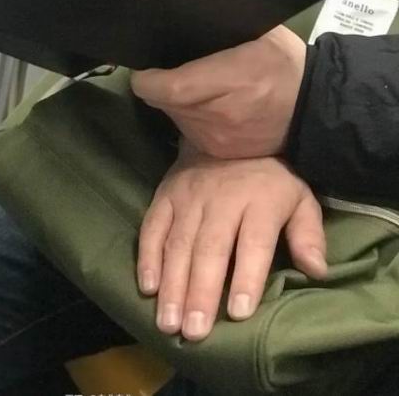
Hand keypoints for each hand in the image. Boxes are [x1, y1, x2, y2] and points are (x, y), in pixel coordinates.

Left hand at [131, 26, 305, 158]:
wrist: (315, 111)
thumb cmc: (284, 63)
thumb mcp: (260, 30)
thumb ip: (220, 28)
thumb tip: (184, 15)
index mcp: (229, 80)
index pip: (168, 88)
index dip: (147, 78)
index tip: (143, 67)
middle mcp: (216, 116)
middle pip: (164, 102)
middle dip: (158, 85)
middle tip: (166, 67)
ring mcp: (215, 139)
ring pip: (172, 116)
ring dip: (172, 101)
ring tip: (188, 82)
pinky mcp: (217, 151)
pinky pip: (187, 130)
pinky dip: (187, 116)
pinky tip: (203, 102)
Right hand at [137, 143, 326, 340]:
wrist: (230, 133)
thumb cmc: (269, 178)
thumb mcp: (300, 198)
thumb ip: (308, 233)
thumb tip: (317, 270)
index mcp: (259, 201)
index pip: (253, 242)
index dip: (246, 277)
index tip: (238, 312)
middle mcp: (220, 199)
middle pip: (210, 248)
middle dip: (200, 291)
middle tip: (194, 331)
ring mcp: (188, 197)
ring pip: (178, 243)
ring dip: (172, 284)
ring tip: (168, 323)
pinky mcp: (165, 195)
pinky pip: (152, 227)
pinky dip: (147, 257)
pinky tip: (147, 288)